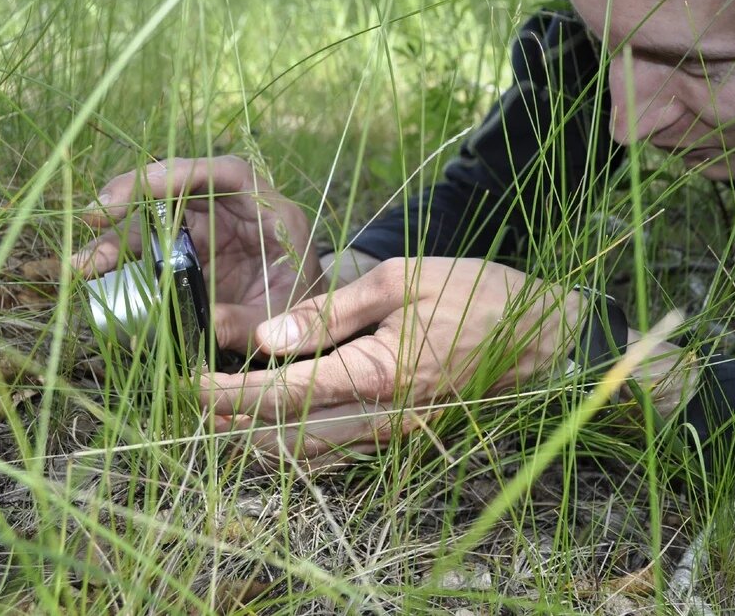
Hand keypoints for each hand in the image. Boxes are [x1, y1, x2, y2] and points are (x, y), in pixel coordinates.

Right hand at [73, 155, 322, 348]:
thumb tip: (208, 324)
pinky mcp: (187, 251)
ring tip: (83, 263)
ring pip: (157, 217)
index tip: (148, 183)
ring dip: (117, 235)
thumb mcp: (282, 319)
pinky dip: (120, 257)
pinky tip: (91, 272)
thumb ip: (250, 320)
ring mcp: (209, 228)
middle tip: (96, 212)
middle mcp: (236, 211)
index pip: (231, 173)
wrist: (301, 327)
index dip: (189, 170)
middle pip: (182, 185)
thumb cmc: (300, 313)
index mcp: (272, 212)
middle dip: (136, 193)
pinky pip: (149, 245)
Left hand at [201, 257, 582, 462]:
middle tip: (195, 403)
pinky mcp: (409, 431)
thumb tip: (265, 336)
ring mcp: (399, 433)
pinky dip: (302, 440)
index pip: (285, 395)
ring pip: (314, 452)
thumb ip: (329, 312)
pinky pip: (342, 448)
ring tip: (225, 415)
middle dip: (236, 424)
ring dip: (265, 437)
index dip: (232, 393)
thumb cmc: (475, 293)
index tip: (191, 384)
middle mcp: (384, 419)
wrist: (543, 332)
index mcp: (378, 376)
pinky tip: (283, 423)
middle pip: (290, 438)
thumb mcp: (399, 281)